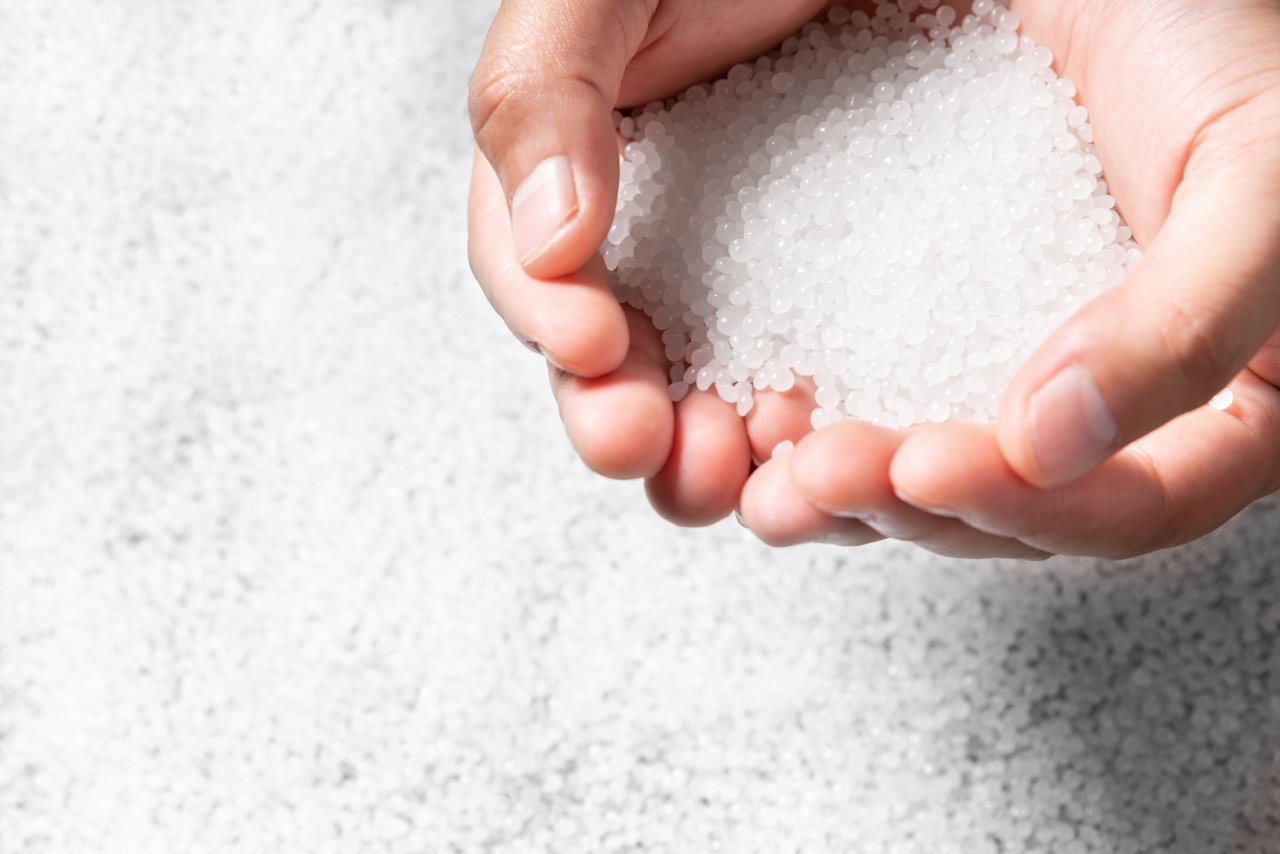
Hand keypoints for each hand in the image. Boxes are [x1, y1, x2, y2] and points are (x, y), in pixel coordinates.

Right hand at [467, 0, 840, 524]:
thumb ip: (543, 91)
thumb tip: (548, 238)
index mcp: (581, 168)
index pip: (531, 271)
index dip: (546, 316)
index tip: (590, 341)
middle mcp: (657, 232)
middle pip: (613, 364)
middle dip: (619, 418)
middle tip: (643, 446)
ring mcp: (750, 269)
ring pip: (709, 394)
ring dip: (713, 453)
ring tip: (739, 475)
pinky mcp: (843, 295)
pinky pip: (818, 380)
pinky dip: (815, 425)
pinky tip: (832, 439)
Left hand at [744, 0, 1279, 557]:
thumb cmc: (1211, 38)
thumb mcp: (1250, 174)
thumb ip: (1189, 322)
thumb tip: (1052, 445)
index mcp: (1229, 392)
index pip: (1141, 501)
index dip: (1034, 508)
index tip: (927, 467)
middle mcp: (1121, 394)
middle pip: (1023, 504)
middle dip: (913, 505)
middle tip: (820, 475)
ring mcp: (1023, 360)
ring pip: (943, 468)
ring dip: (853, 489)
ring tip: (774, 476)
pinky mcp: (940, 317)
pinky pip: (880, 387)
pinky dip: (824, 413)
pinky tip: (770, 405)